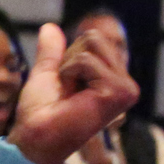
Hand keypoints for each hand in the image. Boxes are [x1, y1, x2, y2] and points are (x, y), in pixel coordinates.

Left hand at [9, 22, 139, 163]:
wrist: (36, 136)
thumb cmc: (41, 111)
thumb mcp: (47, 73)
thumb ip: (52, 52)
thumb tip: (49, 27)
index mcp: (112, 79)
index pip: (94, 39)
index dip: (69, 58)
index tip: (65, 85)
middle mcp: (125, 83)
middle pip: (95, 38)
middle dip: (70, 59)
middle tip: (67, 89)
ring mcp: (127, 89)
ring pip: (93, 44)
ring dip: (69, 67)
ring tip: (70, 93)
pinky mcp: (120, 93)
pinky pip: (87, 61)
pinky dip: (70, 73)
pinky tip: (73, 97)